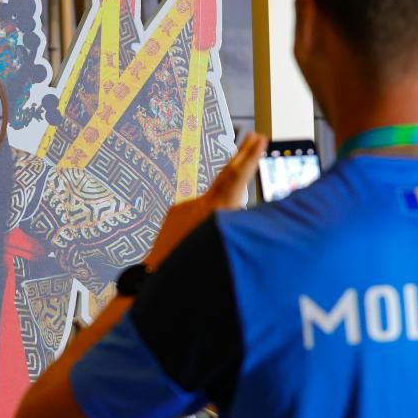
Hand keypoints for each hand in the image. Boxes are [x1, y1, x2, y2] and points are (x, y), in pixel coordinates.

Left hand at [145, 132, 266, 269]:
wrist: (157, 281)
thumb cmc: (198, 273)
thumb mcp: (228, 247)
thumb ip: (238, 225)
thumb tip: (242, 213)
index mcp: (217, 212)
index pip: (238, 178)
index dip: (251, 157)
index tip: (259, 138)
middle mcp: (200, 205)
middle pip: (226, 175)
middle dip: (242, 155)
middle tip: (254, 135)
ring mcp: (184, 207)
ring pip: (211, 202)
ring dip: (221, 208)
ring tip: (221, 232)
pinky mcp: (174, 213)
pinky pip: (195, 212)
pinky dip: (203, 221)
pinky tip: (197, 242)